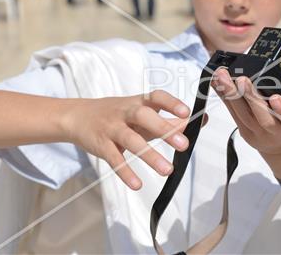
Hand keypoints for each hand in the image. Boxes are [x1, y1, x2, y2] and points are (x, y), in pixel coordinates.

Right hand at [62, 90, 196, 189]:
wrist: (79, 116)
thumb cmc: (120, 115)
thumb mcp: (143, 113)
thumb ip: (171, 119)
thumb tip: (201, 120)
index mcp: (140, 102)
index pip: (156, 97)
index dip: (171, 103)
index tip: (186, 112)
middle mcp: (126, 112)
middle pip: (143, 117)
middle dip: (164, 130)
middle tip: (184, 145)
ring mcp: (112, 128)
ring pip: (131, 140)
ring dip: (150, 155)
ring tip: (167, 170)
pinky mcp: (101, 145)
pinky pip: (114, 159)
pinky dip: (125, 172)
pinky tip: (137, 184)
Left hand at [211, 68, 280, 156]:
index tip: (275, 98)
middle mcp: (275, 132)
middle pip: (261, 116)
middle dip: (250, 96)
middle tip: (242, 79)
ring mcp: (257, 133)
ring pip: (243, 114)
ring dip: (231, 94)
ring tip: (222, 77)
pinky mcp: (243, 132)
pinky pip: (233, 114)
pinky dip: (224, 97)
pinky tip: (216, 83)